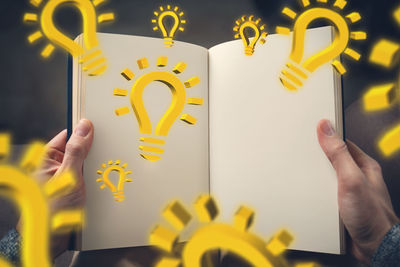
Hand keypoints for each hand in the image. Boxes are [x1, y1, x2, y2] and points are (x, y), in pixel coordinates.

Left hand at [17, 119, 93, 258]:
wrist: (53, 239)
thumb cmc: (52, 210)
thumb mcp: (68, 176)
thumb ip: (76, 151)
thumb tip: (84, 127)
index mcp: (48, 158)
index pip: (68, 135)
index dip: (83, 131)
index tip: (100, 128)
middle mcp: (57, 166)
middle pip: (80, 149)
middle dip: (94, 152)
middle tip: (103, 155)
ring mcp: (67, 177)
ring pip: (87, 164)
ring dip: (97, 167)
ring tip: (101, 174)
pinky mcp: (76, 188)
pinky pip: (90, 176)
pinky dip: (98, 178)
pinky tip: (104, 182)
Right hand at [317, 119, 398, 262]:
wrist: (374, 248)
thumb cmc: (372, 216)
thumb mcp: (351, 178)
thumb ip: (338, 153)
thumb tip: (326, 128)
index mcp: (364, 166)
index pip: (342, 143)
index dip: (326, 137)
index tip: (311, 133)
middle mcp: (357, 178)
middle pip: (332, 161)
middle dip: (317, 161)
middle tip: (303, 157)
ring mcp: (349, 193)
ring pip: (326, 180)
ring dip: (315, 182)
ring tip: (304, 179)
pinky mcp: (341, 207)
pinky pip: (324, 196)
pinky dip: (315, 196)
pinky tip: (310, 197)